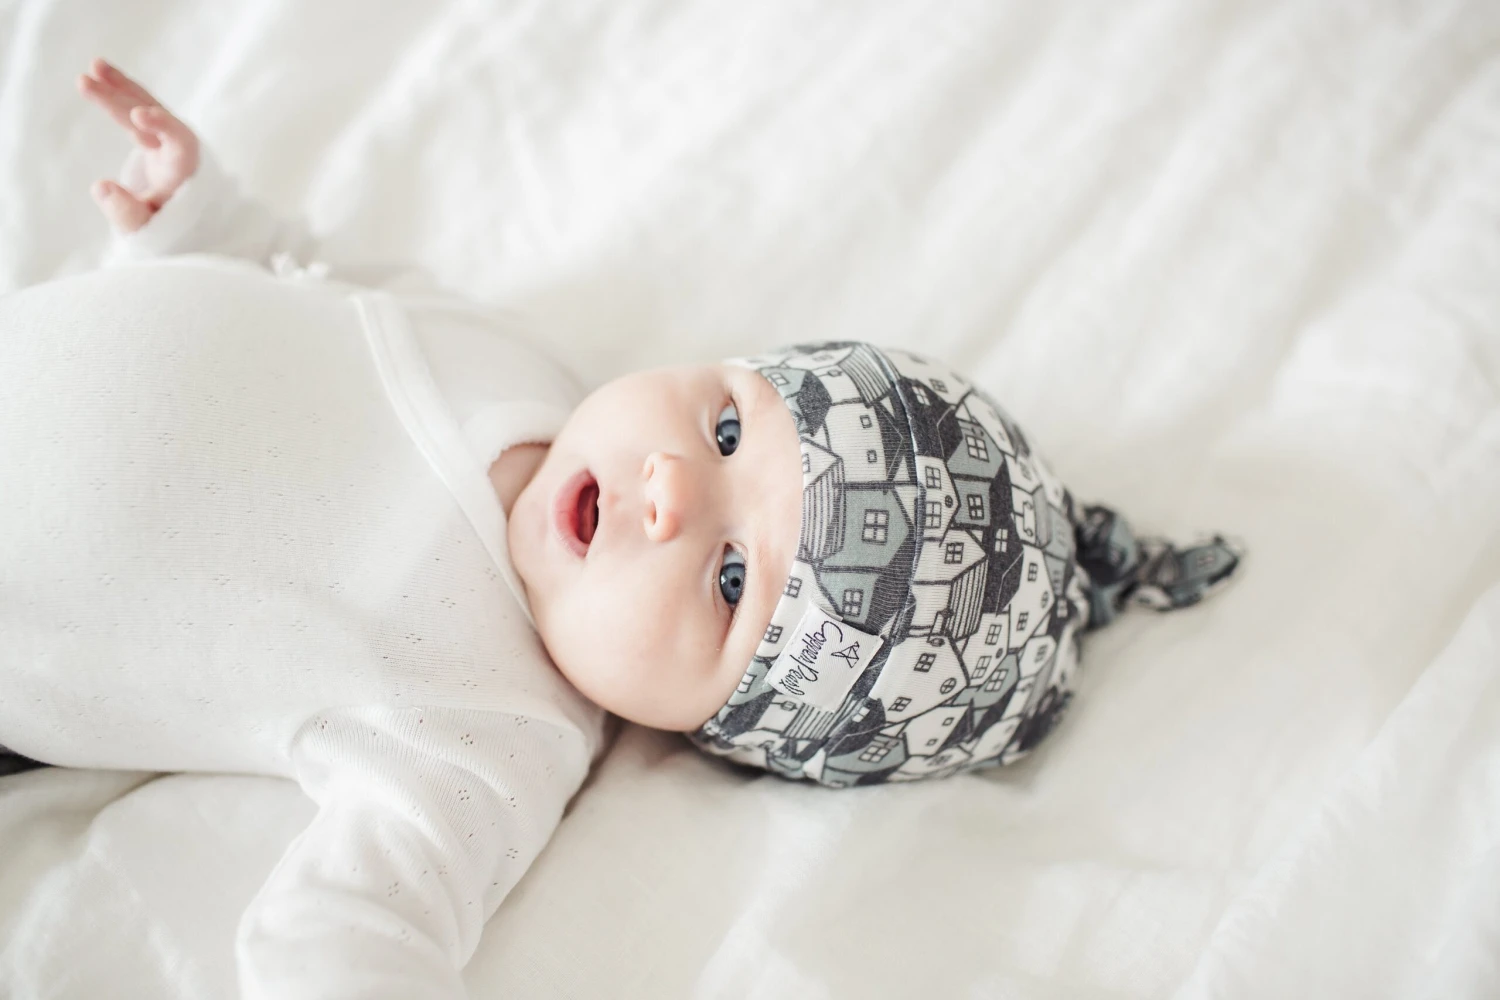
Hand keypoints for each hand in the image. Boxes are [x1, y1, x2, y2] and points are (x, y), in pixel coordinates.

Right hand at [78, 59, 199, 233]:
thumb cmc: (167, 232)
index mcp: (185, 172)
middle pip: (154, 119)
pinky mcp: (154, 142)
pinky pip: (137, 113)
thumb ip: (127, 213)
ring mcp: (166, 144)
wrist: (180, 230)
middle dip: (123, 99)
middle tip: (88, 80)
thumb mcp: (146, 231)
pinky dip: (121, 96)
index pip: (181, 142)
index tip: (139, 113)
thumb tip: (100, 186)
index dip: (163, 126)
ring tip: (94, 67)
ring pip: (144, 109)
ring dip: (121, 89)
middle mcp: (178, 152)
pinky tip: (100, 77)